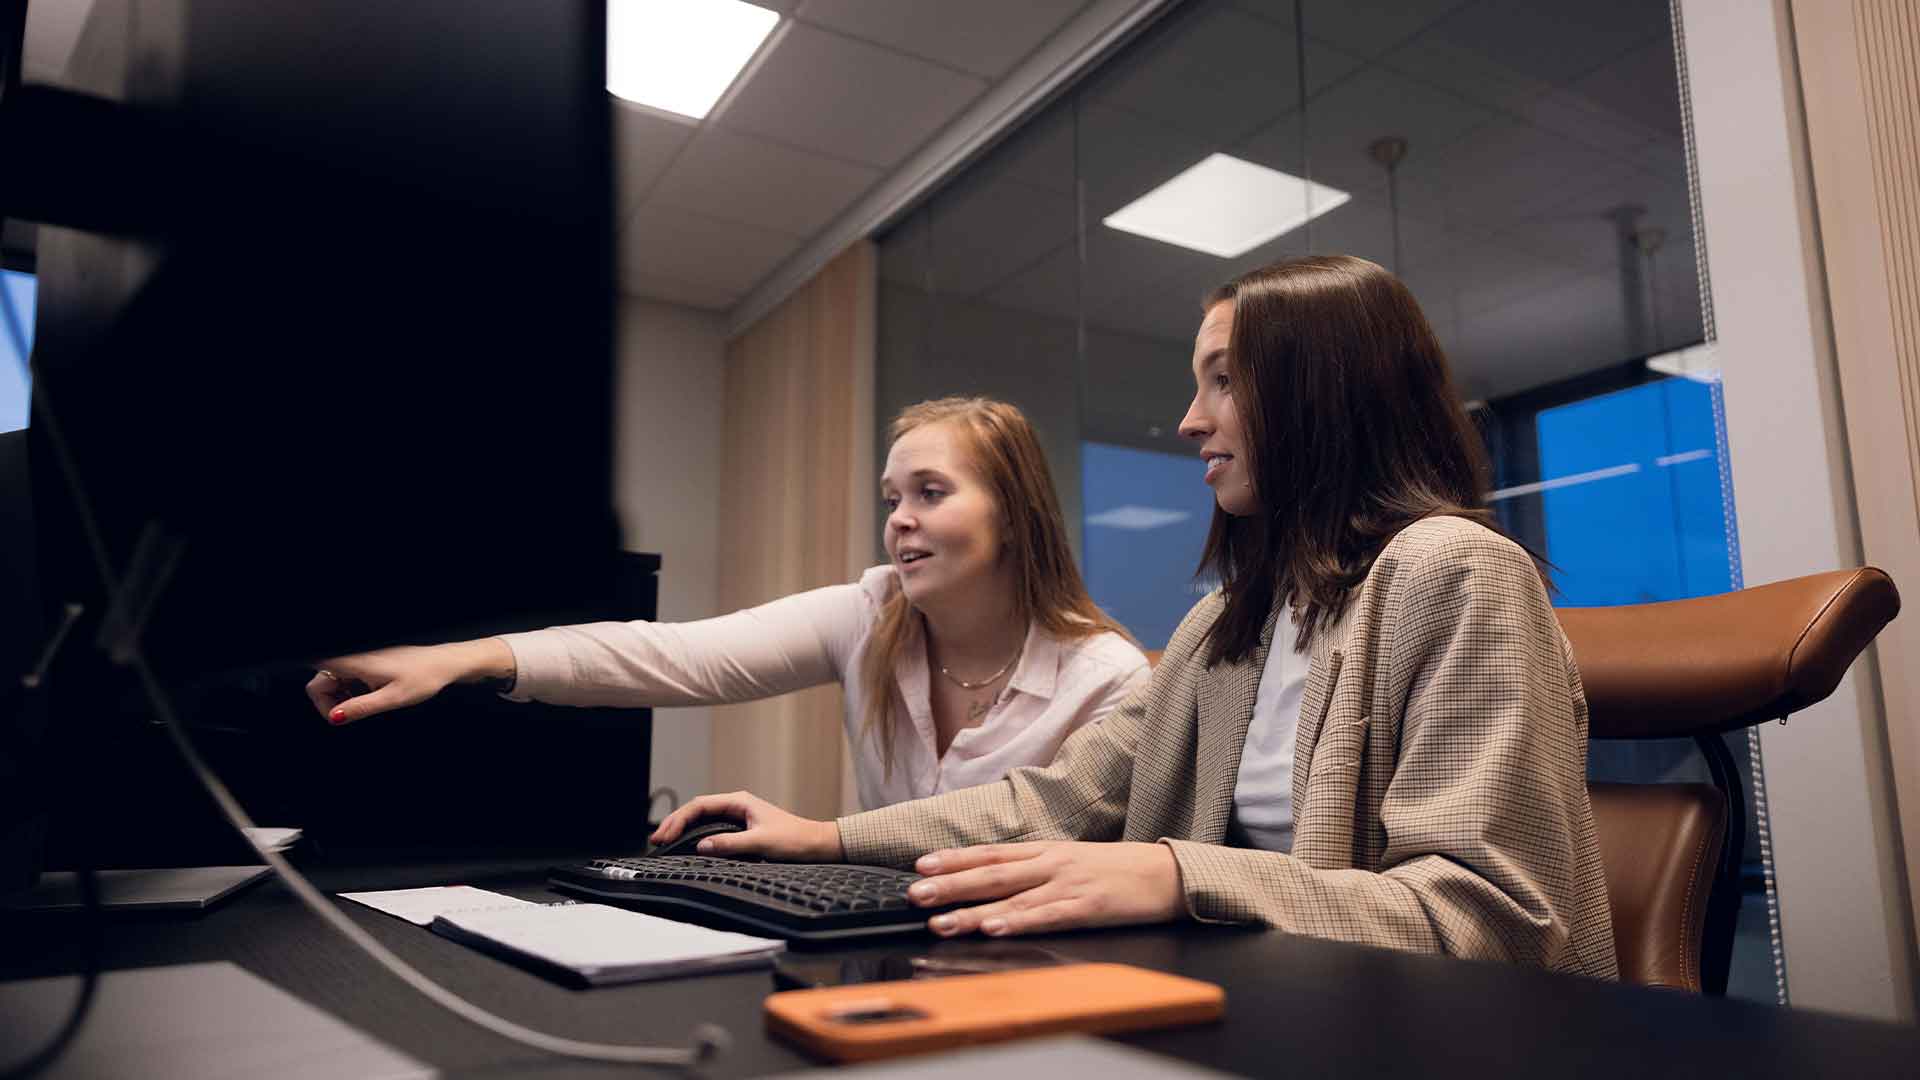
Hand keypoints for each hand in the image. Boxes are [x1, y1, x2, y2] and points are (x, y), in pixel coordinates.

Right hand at [305, 638, 510, 724]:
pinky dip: (353, 689)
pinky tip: (372, 695)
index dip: (319, 699)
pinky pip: (348, 675)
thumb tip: (335, 717)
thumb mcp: (393, 698)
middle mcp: (355, 657)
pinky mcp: (368, 660)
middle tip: (353, 714)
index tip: (337, 715)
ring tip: (368, 704)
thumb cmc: (424, 677)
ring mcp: (361, 658)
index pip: (317, 678)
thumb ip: (361, 707)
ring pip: (334, 678)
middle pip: (322, 680)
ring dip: (342, 696)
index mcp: (356, 662)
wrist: (445, 662)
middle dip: (330, 701)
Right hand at [650, 791, 842, 861]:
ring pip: (703, 819)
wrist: (817, 845)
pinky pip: (712, 828)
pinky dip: (696, 835)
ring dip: (683, 829)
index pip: (699, 805)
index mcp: (739, 801)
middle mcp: (737, 805)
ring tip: (664, 842)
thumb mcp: (761, 844)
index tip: (663, 836)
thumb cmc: (795, 840)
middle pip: (697, 810)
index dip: (678, 820)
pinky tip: (687, 845)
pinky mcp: (742, 829)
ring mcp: (739, 816)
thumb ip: (730, 844)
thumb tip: (701, 846)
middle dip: (675, 823)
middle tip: (656, 840)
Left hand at [904, 841, 1183, 937]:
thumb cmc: (1118, 869)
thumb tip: (996, 876)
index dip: (954, 858)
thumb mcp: (1072, 859)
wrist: (1166, 873)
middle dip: (950, 884)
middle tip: (915, 894)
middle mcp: (1051, 863)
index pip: (991, 852)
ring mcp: (1068, 885)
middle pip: (992, 873)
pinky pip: (1046, 916)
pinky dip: (1017, 921)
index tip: (920, 865)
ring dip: (972, 910)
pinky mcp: (1087, 907)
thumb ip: (1036, 867)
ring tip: (941, 921)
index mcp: (1046, 850)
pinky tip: (994, 928)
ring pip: (1011, 897)